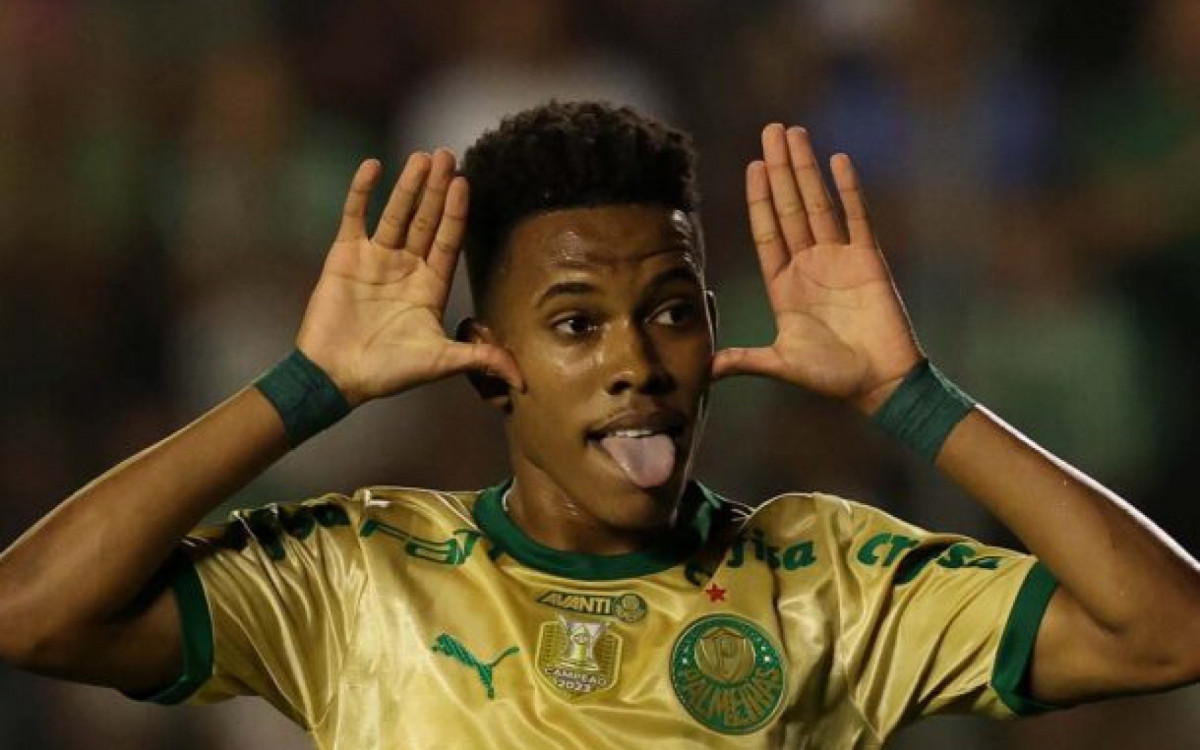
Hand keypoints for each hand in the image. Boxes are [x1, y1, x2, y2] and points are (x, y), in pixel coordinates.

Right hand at [296, 150, 522, 406]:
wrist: (335, 377)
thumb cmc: (387, 372)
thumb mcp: (440, 362)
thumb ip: (480, 358)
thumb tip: (522, 380)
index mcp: (430, 287)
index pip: (448, 241)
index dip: (457, 213)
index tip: (465, 183)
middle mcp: (406, 268)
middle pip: (426, 220)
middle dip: (437, 189)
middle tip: (447, 154)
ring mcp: (375, 259)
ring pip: (395, 213)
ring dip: (408, 185)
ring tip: (422, 156)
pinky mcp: (344, 256)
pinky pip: (354, 216)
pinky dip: (362, 191)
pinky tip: (373, 166)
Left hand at [712, 125, 920, 413]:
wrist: (880, 386)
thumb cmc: (833, 378)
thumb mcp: (780, 364)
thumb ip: (743, 361)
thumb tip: (704, 369)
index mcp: (784, 285)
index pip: (767, 232)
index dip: (759, 199)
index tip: (752, 165)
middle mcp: (809, 265)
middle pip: (789, 207)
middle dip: (780, 169)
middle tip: (770, 130)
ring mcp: (839, 259)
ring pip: (818, 204)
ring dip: (806, 169)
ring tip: (795, 133)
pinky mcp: (869, 261)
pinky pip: (857, 218)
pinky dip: (848, 190)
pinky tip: (837, 161)